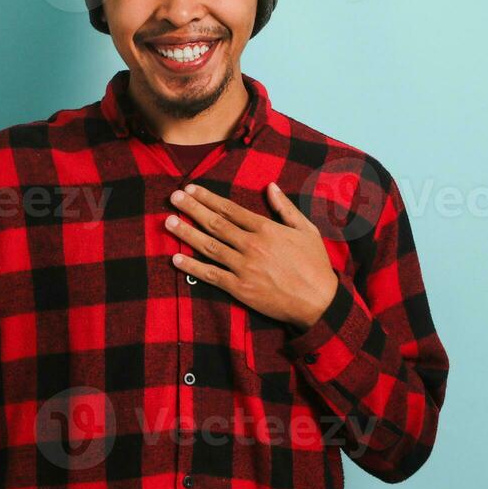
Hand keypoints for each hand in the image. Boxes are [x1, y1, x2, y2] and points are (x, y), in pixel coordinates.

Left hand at [165, 182, 338, 330]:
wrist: (319, 301)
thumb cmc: (315, 265)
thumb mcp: (307, 230)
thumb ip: (286, 208)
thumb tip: (271, 187)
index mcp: (267, 229)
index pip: (230, 209)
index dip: (208, 198)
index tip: (191, 189)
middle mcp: (252, 245)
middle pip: (215, 223)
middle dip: (192, 209)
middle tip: (174, 197)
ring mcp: (244, 267)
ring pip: (209, 246)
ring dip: (186, 233)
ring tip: (168, 221)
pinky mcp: (240, 289)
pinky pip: (211, 275)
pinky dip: (192, 268)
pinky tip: (176, 259)